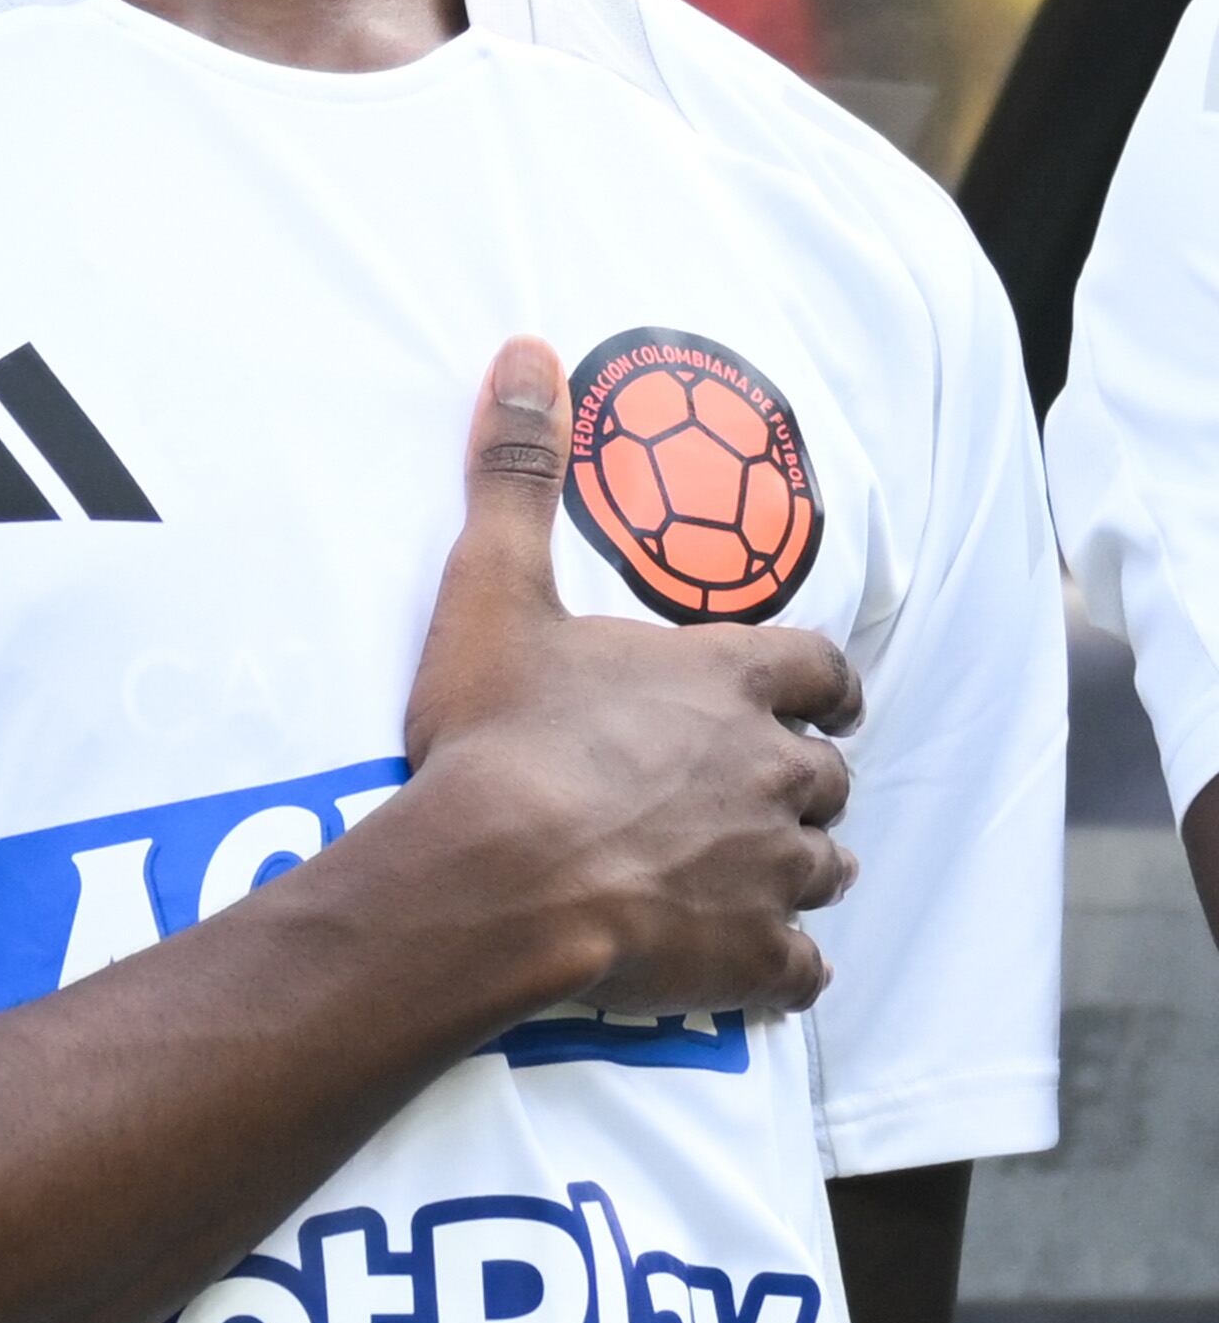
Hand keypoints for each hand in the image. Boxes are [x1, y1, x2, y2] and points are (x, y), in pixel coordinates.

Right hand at [401, 334, 860, 1023]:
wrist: (492, 878)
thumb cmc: (497, 735)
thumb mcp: (495, 587)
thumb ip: (518, 471)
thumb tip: (524, 350)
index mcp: (728, 679)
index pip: (822, 670)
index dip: (823, 684)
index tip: (820, 698)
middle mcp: (772, 767)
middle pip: (830, 772)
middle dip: (803, 777)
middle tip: (755, 786)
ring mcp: (770, 868)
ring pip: (828, 867)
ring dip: (797, 865)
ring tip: (747, 872)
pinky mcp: (750, 958)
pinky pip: (803, 972)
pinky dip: (782, 967)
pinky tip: (743, 965)